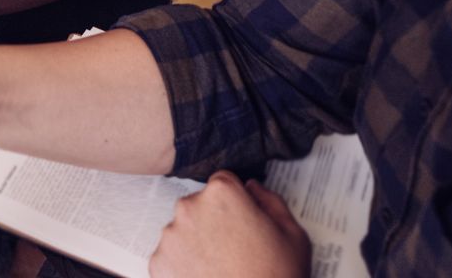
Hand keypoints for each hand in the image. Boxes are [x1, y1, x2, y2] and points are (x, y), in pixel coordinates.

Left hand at [150, 171, 310, 277]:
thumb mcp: (293, 236)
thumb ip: (271, 200)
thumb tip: (252, 187)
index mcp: (222, 193)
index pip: (223, 182)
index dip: (236, 202)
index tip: (243, 221)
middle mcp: (190, 206)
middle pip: (200, 204)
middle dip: (214, 221)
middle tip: (234, 251)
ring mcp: (171, 235)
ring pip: (183, 230)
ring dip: (197, 243)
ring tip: (220, 269)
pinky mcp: (159, 262)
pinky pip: (170, 256)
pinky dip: (183, 266)